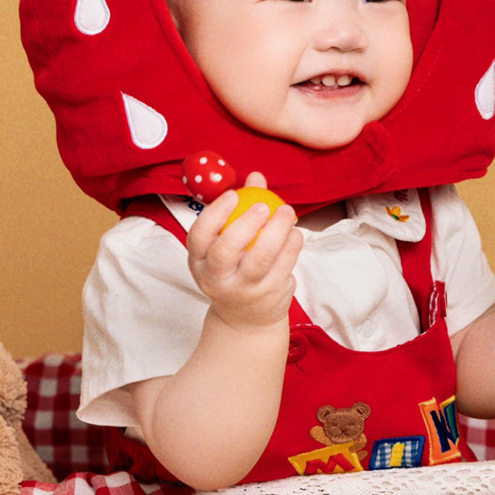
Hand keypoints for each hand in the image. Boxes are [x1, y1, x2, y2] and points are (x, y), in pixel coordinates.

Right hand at [186, 172, 302, 330]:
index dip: (215, 213)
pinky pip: (283, 266)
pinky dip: (292, 245)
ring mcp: (242, 290)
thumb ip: (241, 208)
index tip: (234, 195)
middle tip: (264, 205)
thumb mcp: (227, 244)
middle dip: (246, 224)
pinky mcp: (268, 296)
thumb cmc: (234, 269)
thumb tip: (255, 177)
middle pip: (226, 251)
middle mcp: (215, 279)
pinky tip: (295, 231)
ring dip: (276, 231)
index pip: (199, 236)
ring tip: (286, 212)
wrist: (245, 318)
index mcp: (199, 261)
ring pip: (260, 259)